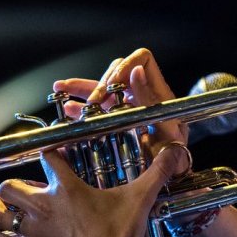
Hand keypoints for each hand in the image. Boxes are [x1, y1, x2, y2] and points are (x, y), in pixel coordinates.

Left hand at [0, 141, 192, 236]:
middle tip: (31, 187)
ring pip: (1, 209)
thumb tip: (176, 153)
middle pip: (12, 184)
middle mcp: (45, 205)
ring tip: (4, 205)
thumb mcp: (140, 199)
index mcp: (68, 188)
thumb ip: (156, 172)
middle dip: (17, 183)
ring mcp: (35, 229)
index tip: (55, 151)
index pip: (49, 157)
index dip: (51, 151)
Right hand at [52, 48, 187, 153]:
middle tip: (93, 102)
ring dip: (80, 87)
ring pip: (101, 88)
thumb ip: (151, 100)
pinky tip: (67, 109)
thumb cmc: (176, 155)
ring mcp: (126, 106)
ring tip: (60, 88)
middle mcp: (140, 95)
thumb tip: (137, 70)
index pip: (143, 60)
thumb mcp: (168, 129)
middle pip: (117, 72)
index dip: (126, 66)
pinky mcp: (115, 121)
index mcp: (157, 91)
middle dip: (100, 84)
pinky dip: (80, 107)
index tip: (114, 84)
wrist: (171, 176)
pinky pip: (95, 109)